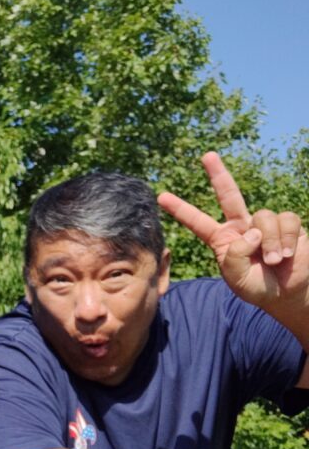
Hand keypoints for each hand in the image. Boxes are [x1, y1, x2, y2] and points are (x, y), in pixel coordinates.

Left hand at [158, 152, 308, 315]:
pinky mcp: (288, 224)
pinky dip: (286, 238)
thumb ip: (235, 257)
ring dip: (270, 242)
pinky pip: (285, 220)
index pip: (198, 222)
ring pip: (263, 216)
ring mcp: (264, 224)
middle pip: (229, 195)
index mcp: (222, 240)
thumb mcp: (237, 279)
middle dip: (218, 174)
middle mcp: (242, 227)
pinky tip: (286, 253)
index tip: (161, 196)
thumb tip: (251, 232)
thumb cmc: (258, 287)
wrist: (288, 293)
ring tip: (273, 261)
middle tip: (207, 155)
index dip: (181, 210)